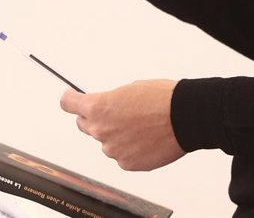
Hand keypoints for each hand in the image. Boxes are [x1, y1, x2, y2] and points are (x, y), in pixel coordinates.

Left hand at [60, 81, 185, 171]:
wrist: (185, 117)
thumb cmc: (162, 98)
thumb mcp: (130, 89)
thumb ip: (111, 102)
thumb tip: (108, 108)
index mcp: (98, 107)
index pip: (68, 104)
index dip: (69, 99)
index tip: (71, 97)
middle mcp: (101, 130)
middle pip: (84, 124)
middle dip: (95, 118)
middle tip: (114, 112)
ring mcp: (113, 150)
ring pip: (106, 141)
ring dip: (115, 134)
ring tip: (139, 125)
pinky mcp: (127, 163)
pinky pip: (121, 155)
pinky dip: (129, 148)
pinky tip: (145, 138)